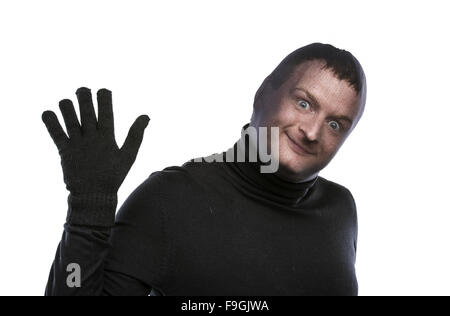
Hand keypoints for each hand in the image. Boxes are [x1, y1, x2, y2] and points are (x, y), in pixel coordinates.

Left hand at [42, 87, 149, 224]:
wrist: (94, 195)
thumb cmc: (113, 175)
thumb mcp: (129, 156)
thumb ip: (136, 135)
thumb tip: (146, 116)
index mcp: (107, 137)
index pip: (105, 111)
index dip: (104, 97)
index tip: (103, 90)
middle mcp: (91, 137)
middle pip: (85, 109)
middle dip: (83, 95)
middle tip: (82, 90)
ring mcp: (77, 143)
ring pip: (68, 116)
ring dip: (66, 105)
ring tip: (66, 103)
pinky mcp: (64, 150)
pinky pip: (54, 131)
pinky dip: (49, 120)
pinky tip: (48, 113)